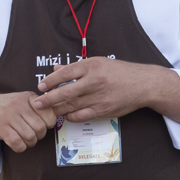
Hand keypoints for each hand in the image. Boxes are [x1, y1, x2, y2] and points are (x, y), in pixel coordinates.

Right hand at [0, 91, 57, 159]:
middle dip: (40, 136)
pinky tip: (17, 143)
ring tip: (25, 139)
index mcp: (28, 97)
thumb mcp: (23, 100)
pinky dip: (20, 147)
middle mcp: (19, 105)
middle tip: (34, 135)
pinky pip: (17, 143)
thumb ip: (38, 106)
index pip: (49, 114)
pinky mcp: (1, 128)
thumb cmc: (8, 107)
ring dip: (30, 143)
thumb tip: (57, 116)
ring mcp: (9, 116)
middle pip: (40, 128)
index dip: (49, 124)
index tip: (43, 125)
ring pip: (30, 137)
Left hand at [33, 58, 179, 126]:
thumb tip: (57, 68)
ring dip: (57, 109)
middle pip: (64, 92)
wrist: (143, 84)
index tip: (40, 86)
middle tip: (36, 103)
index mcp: (91, 66)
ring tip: (47, 111)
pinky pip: (81, 116)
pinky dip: (71, 116)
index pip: (64, 73)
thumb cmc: (120, 72)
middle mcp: (93, 82)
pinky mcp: (103, 110)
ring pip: (71, 106)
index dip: (50, 80)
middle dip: (48, 99)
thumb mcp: (99, 63)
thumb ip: (77, 67)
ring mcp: (98, 98)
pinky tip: (65, 115)